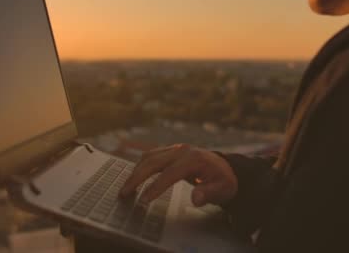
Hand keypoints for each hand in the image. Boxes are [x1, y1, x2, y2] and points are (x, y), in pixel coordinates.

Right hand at [118, 144, 237, 206]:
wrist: (225, 167)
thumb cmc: (223, 180)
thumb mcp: (222, 189)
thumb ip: (209, 193)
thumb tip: (196, 198)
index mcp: (194, 159)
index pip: (170, 173)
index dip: (155, 187)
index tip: (143, 200)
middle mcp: (182, 151)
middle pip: (153, 161)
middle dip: (136, 178)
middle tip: (124, 194)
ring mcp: (175, 148)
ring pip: (149, 156)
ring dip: (135, 171)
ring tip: (125, 188)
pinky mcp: (170, 150)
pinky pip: (151, 156)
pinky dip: (140, 166)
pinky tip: (133, 178)